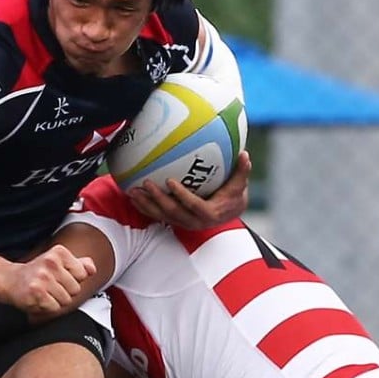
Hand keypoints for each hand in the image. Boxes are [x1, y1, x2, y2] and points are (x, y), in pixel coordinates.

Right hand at [0, 244, 96, 313]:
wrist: (10, 280)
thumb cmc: (38, 272)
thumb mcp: (58, 262)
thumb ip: (79, 264)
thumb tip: (92, 269)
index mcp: (59, 252)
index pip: (82, 274)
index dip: (73, 280)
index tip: (59, 277)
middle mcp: (51, 262)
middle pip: (76, 289)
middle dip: (65, 292)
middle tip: (50, 286)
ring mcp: (43, 277)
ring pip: (66, 300)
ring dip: (56, 301)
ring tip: (45, 292)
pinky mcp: (37, 292)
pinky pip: (55, 307)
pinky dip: (48, 307)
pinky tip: (39, 299)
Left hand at [129, 150, 250, 229]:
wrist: (228, 213)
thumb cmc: (233, 195)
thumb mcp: (240, 184)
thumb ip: (242, 171)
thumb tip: (246, 154)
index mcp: (210, 214)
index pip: (193, 205)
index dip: (181, 195)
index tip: (170, 181)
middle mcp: (195, 222)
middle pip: (173, 212)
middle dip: (158, 199)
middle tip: (146, 183)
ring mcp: (183, 223)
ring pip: (161, 216)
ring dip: (146, 204)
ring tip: (132, 191)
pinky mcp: (175, 222)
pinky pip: (157, 216)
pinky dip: (144, 207)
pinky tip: (132, 196)